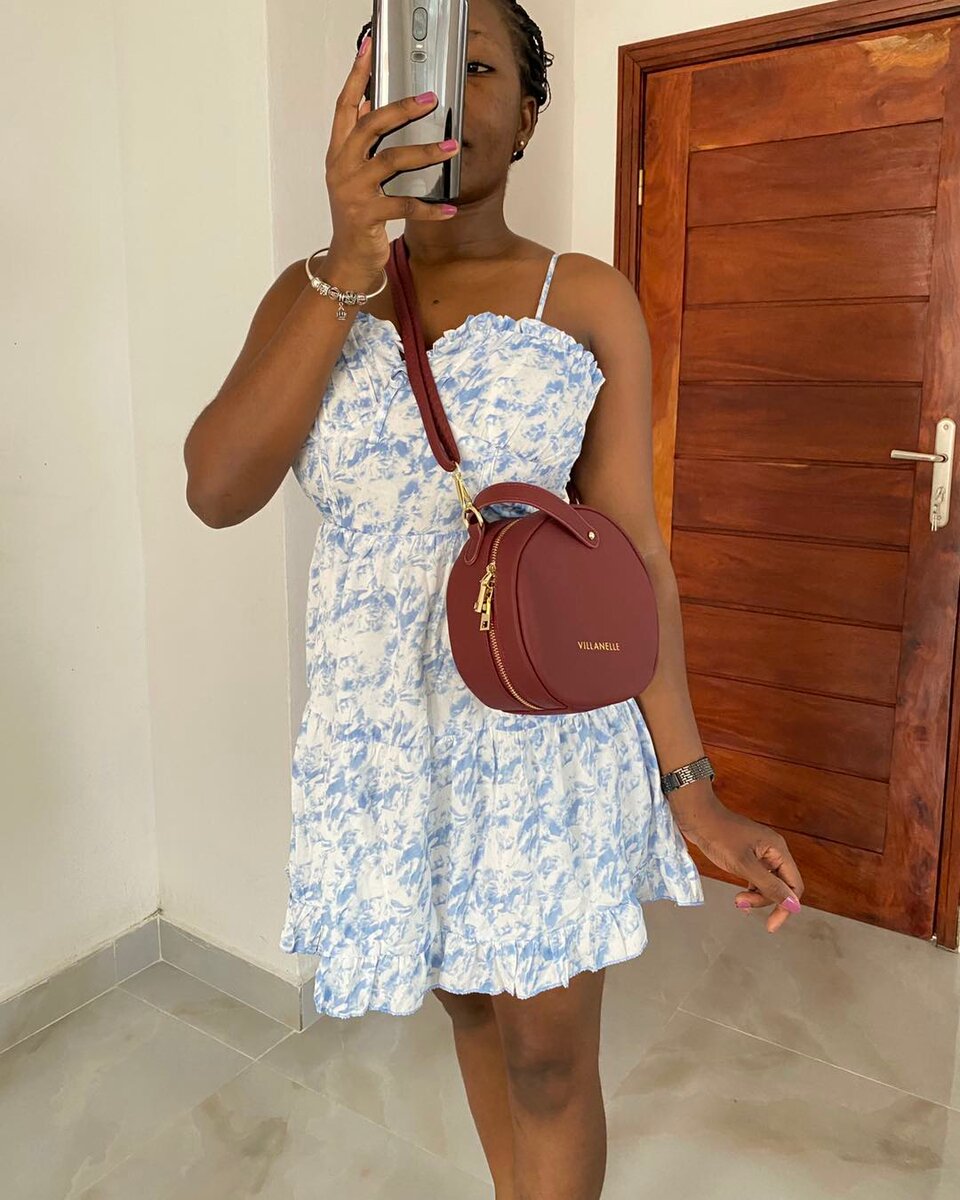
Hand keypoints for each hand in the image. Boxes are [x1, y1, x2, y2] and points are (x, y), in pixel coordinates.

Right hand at [324, 33, 460, 277]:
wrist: (348, 260)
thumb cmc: (356, 216)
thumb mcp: (354, 175)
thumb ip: (362, 143)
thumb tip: (373, 105)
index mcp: (338, 153)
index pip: (345, 106)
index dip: (356, 76)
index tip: (369, 49)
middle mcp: (342, 167)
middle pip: (370, 126)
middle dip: (401, 109)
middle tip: (430, 100)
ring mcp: (352, 191)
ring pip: (391, 161)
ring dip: (425, 153)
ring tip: (450, 148)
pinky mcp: (367, 215)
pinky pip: (405, 206)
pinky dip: (430, 208)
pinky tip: (449, 208)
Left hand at [674, 790, 804, 932]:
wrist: (697, 817)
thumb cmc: (718, 835)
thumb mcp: (744, 864)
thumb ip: (769, 885)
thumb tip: (793, 904)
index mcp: (778, 850)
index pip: (794, 886)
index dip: (786, 906)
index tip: (771, 924)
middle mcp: (773, 852)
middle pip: (781, 886)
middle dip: (763, 900)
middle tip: (741, 904)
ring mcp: (760, 853)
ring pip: (767, 884)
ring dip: (755, 896)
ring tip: (737, 900)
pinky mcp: (748, 856)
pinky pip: (756, 878)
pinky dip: (750, 889)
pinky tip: (741, 896)